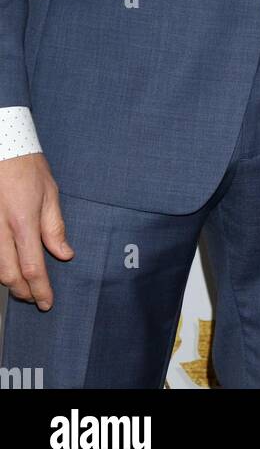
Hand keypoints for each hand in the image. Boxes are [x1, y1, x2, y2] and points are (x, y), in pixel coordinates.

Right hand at [0, 152, 73, 309]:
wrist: (2, 146)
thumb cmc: (26, 166)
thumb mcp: (49, 192)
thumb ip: (55, 227)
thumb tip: (65, 254)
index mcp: (23, 221)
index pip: (32, 267)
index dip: (40, 289)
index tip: (47, 302)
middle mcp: (0, 229)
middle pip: (8, 275)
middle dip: (23, 292)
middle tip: (35, 297)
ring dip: (9, 281)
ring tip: (23, 284)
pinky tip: (8, 265)